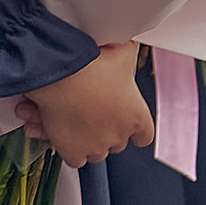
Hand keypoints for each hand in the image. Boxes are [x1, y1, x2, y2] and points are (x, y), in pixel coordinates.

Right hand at [18, 43, 154, 167]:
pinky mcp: (74, 153)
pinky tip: (63, 132)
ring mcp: (96, 146)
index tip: (126, 121)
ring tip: (76, 119)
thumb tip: (133, 45)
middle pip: (118, 143)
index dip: (135, 129)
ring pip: (96, 152)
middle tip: (94, 112)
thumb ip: (131, 52)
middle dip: (107, 130)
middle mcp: (119, 135)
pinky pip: (75, 159)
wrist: (61, 75)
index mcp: (136, 116)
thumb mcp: (122, 51)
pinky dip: (69, 148)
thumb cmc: (91, 63)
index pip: (144, 135)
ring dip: (88, 139)